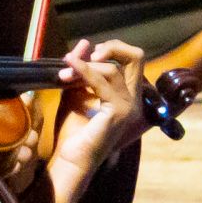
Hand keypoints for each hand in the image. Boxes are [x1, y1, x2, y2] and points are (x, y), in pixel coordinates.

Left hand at [49, 38, 148, 173]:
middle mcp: (134, 100)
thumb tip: (84, 43)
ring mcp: (129, 106)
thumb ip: (81, 70)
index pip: (131, 59)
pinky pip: (102, 81)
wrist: (71, 159)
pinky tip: (70, 66)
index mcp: (128, 95)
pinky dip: (84, 70)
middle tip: (91, 52)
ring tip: (64, 73)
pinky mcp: (119, 111)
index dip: (109, 50)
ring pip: (113, 68)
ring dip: (85, 66)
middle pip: (137, 57)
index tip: (85, 54)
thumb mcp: (75, 93)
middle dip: (113, 47)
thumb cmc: (73, 132)